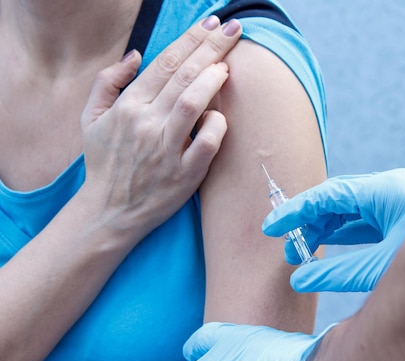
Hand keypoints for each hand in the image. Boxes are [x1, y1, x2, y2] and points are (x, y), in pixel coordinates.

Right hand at [80, 16, 241, 237]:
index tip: (212, 24)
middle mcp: (147, 123)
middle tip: (233, 29)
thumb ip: (108, 82)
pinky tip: (221, 115)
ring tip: (227, 66)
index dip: (192, 39)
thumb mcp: (91, 119)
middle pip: (184, 76)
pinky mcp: (184, 175)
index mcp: (128, 106)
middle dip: (211, 48)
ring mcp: (166, 150)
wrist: (109, 212)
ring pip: (193, 104)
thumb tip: (137, 56)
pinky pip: (206, 144)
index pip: (165, 63)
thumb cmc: (104, 163)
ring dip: (213, 80)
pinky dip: (216, 126)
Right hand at [262, 169, 404, 291]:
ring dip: (324, 230)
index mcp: (386, 191)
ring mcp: (397, 203)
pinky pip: (363, 222)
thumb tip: (300, 280)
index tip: (270, 229)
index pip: (329, 195)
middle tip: (286, 248)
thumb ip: (339, 272)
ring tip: (300, 252)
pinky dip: (343, 235)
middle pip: (336, 200)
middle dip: (308, 223)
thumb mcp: (384, 265)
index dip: (296, 212)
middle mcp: (390, 191)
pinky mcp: (401, 218)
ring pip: (348, 211)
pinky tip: (325, 250)